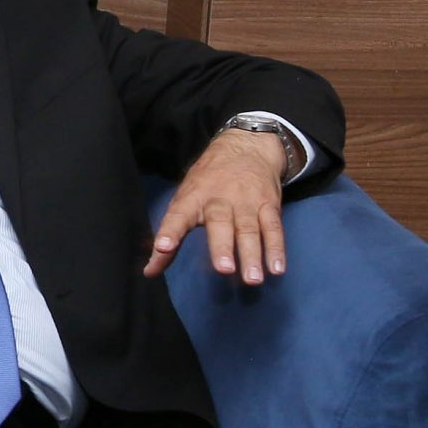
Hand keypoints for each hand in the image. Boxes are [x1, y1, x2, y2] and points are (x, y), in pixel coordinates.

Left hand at [144, 128, 290, 284]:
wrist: (246, 147)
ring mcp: (246, 201)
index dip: (169, 231)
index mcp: (192, 197)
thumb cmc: (208, 182)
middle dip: (221, 246)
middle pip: (220, 223)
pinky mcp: (269, 204)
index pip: (177, 215)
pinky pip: (273, 228)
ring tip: (253, 279)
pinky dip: (277, 248)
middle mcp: (219, 199)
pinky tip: (277, 268)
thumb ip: (171, 236)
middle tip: (223, 269)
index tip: (162, 247)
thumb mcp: (185, 200)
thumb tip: (150, 271)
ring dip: (252, 255)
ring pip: (249, 229)